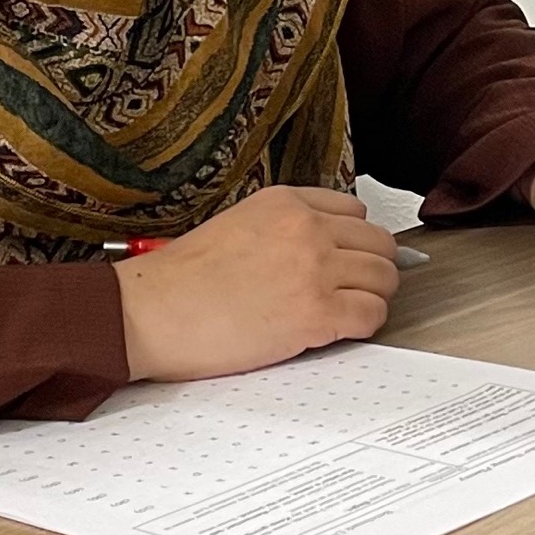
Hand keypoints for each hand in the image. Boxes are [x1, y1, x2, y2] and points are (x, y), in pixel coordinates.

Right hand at [115, 187, 400, 381]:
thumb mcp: (236, 225)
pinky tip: (340, 331)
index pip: (355, 213)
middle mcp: (306, 228)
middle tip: (353, 290)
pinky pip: (371, 315)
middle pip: (379, 243)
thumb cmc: (180, 280)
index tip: (348, 260)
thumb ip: (283, 228)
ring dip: (371, 298)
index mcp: (285, 203)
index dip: (354, 242)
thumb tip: (320, 249)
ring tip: (346, 313)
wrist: (150, 312)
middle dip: (371, 269)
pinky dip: (364, 326)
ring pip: (384, 279)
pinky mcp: (316, 313)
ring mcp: (314, 269)